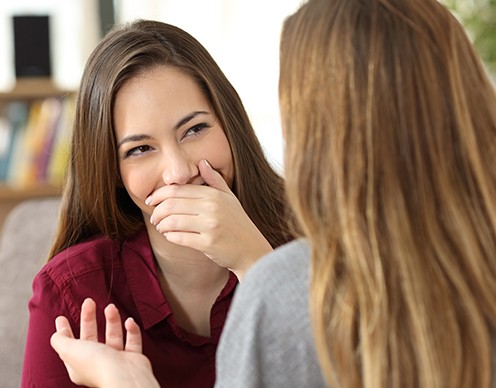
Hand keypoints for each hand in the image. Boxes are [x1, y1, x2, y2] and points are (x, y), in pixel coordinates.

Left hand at [50, 298, 158, 387]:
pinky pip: (132, 340)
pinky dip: (131, 330)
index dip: (65, 330)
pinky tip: (129, 321)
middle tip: (89, 302)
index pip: (69, 344)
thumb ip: (60, 341)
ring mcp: (116, 359)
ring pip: (113, 335)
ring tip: (111, 307)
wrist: (125, 376)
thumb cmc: (97, 365)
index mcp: (79, 364)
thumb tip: (56, 333)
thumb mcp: (70, 350)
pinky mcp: (133, 357)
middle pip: (91, 336)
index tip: (61, 317)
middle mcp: (97, 362)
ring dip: (112, 320)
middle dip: (89, 318)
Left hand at [147, 159, 271, 279]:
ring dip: (161, 225)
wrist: (251, 249)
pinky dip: (170, 236)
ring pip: (172, 221)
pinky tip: (170, 235)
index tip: (151, 200)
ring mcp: (210, 226)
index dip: (159, 194)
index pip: (178, 190)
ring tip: (161, 227)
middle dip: (157, 211)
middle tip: (154, 217)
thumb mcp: (229, 197)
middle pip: (171, 204)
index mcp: (214, 195)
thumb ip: (214, 179)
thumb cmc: (238, 223)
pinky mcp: (208, 243)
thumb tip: (202, 162)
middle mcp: (212, 208)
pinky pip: (179, 237)